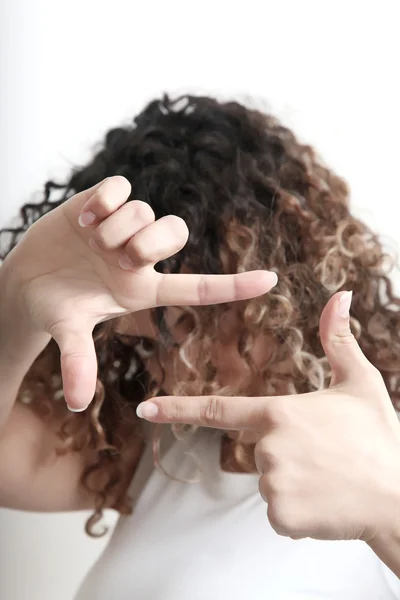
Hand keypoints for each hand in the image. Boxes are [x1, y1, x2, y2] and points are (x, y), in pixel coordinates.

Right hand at [4, 176, 276, 409]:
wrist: (24, 281)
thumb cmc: (54, 309)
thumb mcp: (67, 333)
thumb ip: (78, 362)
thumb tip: (78, 405)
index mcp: (143, 290)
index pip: (197, 288)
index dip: (235, 286)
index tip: (272, 281)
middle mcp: (138, 257)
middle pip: (177, 233)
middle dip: (152, 242)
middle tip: (119, 258)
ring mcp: (120, 228)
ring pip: (147, 211)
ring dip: (117, 227)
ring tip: (90, 241)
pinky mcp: (99, 203)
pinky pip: (120, 187)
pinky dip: (104, 200)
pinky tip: (83, 218)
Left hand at [136, 291, 399, 543]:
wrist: (399, 498)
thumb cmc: (378, 438)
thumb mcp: (359, 383)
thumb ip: (339, 340)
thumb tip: (340, 296)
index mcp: (278, 413)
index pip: (217, 411)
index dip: (178, 409)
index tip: (146, 409)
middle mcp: (267, 447)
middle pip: (258, 449)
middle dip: (285, 452)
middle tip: (325, 455)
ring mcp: (271, 483)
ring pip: (269, 480)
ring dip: (293, 481)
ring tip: (329, 477)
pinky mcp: (280, 515)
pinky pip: (279, 510)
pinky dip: (298, 509)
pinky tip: (325, 501)